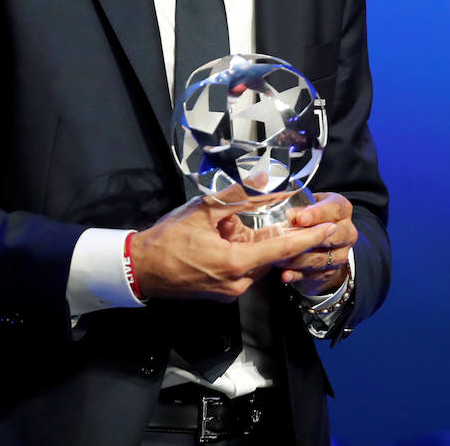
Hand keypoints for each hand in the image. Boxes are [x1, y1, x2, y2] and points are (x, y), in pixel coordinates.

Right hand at [130, 196, 336, 301]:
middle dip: (279, 235)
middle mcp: (239, 283)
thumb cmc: (169, 238)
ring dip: (255, 242)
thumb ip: (237, 195)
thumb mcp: (203, 209)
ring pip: (257, 262)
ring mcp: (230, 290)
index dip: (308, 238)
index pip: (282, 248)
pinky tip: (226, 234)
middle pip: (272, 256)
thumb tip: (264, 180)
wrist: (141, 268)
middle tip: (289, 215)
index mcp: (237, 263)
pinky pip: (243, 269)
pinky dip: (243, 251)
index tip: (330, 228)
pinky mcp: (222, 292)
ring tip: (233, 223)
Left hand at [279, 192, 357, 296]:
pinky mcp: (330, 272)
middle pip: (333, 235)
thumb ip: (294, 200)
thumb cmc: (309, 216)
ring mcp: (340, 254)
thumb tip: (279, 200)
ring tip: (279, 257)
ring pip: (321, 258)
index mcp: (341, 209)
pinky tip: (285, 274)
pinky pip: (314, 275)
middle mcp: (346, 231)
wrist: (320, 243)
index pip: (335, 208)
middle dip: (308, 237)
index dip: (317, 213)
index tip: (299, 218)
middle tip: (286, 237)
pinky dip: (297, 275)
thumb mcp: (305, 203)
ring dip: (299, 258)